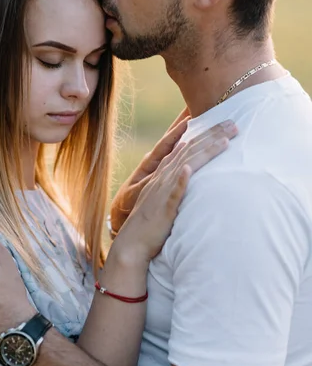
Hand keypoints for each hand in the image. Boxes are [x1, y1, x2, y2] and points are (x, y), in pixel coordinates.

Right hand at [112, 120, 237, 263]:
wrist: (132, 243)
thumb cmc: (150, 223)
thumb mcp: (162, 197)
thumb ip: (173, 182)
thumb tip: (186, 169)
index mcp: (163, 173)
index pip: (187, 147)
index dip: (204, 133)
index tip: (221, 122)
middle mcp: (163, 177)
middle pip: (190, 150)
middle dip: (211, 135)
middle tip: (233, 123)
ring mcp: (163, 190)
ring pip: (185, 165)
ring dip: (204, 151)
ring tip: (224, 140)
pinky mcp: (164, 207)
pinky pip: (172, 192)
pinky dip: (180, 180)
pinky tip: (189, 169)